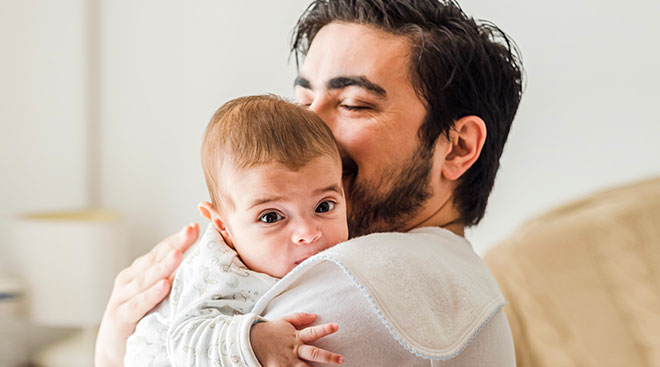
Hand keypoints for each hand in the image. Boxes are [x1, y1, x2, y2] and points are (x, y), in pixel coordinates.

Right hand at [95, 223, 199, 366]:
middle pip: (155, 259)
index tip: (194, 226)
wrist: (114, 347)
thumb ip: (174, 277)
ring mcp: (123, 297)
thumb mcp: (157, 293)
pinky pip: (137, 304)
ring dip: (163, 266)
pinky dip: (150, 295)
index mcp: (140, 271)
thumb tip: (204, 260)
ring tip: (179, 253)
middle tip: (190, 231)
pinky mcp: (120, 317)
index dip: (177, 238)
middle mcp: (130, 279)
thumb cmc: (141, 316)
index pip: (161, 250)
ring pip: (145, 279)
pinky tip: (164, 286)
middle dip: (174, 244)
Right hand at [250, 313, 343, 366]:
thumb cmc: (269, 331)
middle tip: (341, 359)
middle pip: (314, 354)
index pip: (313, 332)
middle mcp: (294, 350)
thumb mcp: (284, 320)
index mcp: (296, 337)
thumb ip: (299, 317)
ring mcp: (289, 362)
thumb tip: (314, 316)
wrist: (250, 342)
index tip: (336, 326)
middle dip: (329, 357)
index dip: (325, 329)